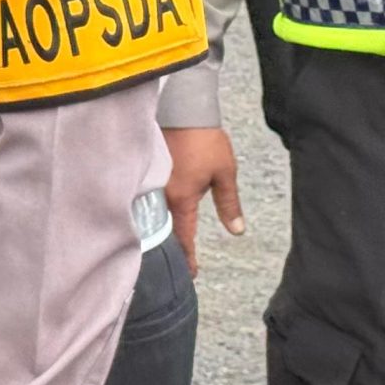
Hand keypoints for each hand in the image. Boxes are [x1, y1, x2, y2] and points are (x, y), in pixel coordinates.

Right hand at [162, 126, 245, 273]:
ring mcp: (152, 183)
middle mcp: (162, 195)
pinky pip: (148, 198)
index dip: (188, 258)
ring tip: (167, 246)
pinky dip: (154, 211)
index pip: (184, 237)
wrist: (182, 109)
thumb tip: (237, 231)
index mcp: (182, 199)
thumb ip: (229, 204)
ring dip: (162, 231)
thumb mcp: (225, 174)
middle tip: (178, 265)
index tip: (191, 275)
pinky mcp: (148, 171)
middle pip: (165, 230)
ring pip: (154, 215)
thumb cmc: (206, 141)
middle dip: (171, 249)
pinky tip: (157, 217)